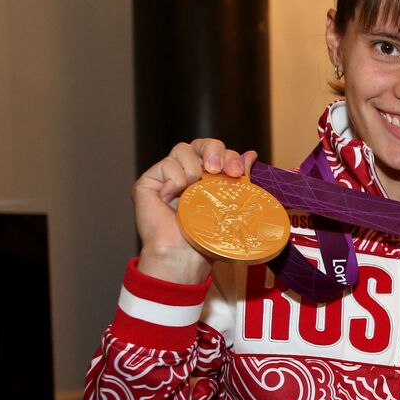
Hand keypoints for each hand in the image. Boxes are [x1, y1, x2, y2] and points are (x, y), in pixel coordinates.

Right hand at [134, 138, 256, 283]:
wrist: (185, 256)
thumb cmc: (207, 238)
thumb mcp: (229, 204)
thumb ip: (237, 177)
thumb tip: (250, 154)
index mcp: (205, 178)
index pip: (216, 152)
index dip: (228, 155)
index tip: (237, 172)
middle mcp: (185, 174)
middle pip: (199, 143)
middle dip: (214, 151)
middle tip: (218, 170)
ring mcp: (166, 177)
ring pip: (182, 149)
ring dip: (194, 168)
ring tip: (194, 190)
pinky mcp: (149, 182)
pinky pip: (166, 165)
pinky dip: (174, 181)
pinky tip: (174, 200)